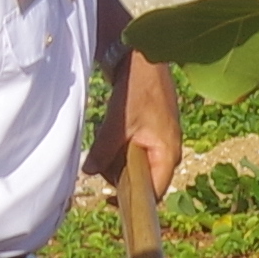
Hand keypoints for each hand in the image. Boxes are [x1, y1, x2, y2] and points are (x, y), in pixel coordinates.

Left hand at [102, 46, 181, 200]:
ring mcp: (162, 140)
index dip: (133, 199)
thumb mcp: (116, 124)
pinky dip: (121, 145)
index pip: (154, 192)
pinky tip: (112, 131)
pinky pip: (135, 148)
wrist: (143, 58)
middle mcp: (169, 150)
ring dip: (118, 157)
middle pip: (143, 178)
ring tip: (107, 138)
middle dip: (120, 172)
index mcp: (168, 153)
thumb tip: (89, 172)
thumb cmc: (137, 89)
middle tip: (100, 159)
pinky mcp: (153, 130)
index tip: (110, 199)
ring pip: (136, 163)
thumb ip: (103, 152)